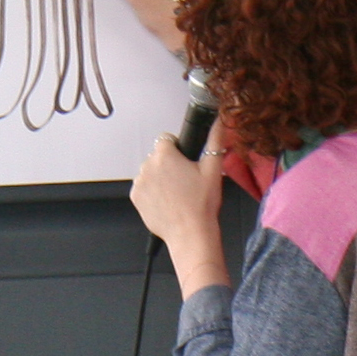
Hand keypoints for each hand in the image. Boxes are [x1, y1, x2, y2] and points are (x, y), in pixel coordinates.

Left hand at [131, 131, 229, 296]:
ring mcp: (139, 183)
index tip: (185, 161)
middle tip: (185, 181)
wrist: (190, 234)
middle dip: (169, 164)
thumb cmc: (202, 203)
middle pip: (158, 156)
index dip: (177, 148)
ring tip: (177, 193)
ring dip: (160, 178)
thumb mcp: (213, 169)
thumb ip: (215, 140)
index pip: (166, 138)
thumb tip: (220, 121)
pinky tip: (168, 201)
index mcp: (165, 154)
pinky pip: (143, 188)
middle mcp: (147, 165)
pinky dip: (152, 192)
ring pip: (150, 172)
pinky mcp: (136, 198)